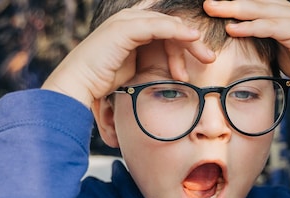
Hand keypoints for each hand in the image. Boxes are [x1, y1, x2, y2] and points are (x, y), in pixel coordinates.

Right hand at [42, 5, 215, 107]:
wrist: (79, 85)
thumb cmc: (103, 82)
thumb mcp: (133, 69)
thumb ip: (150, 62)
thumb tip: (171, 73)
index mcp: (131, 29)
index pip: (166, 30)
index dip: (185, 43)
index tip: (202, 60)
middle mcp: (129, 21)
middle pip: (170, 25)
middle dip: (192, 42)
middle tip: (210, 59)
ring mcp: (126, 22)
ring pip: (167, 25)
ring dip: (189, 40)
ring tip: (207, 55)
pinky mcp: (125, 28)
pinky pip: (158, 26)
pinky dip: (177, 31)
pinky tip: (192, 38)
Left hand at [203, 0, 289, 111]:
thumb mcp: (272, 44)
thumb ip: (256, 35)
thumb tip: (233, 34)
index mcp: (275, 9)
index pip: (248, 1)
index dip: (230, 1)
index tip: (208, 3)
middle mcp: (282, 8)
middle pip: (249, 0)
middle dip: (226, 0)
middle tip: (204, 1)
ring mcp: (289, 17)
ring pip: (256, 9)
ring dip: (232, 8)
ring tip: (211, 8)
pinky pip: (267, 26)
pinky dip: (249, 26)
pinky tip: (232, 28)